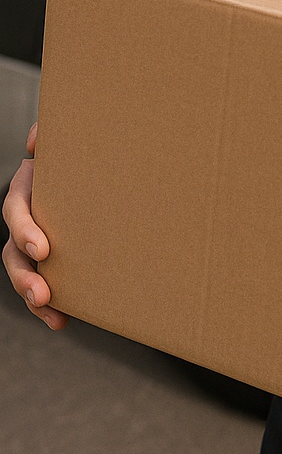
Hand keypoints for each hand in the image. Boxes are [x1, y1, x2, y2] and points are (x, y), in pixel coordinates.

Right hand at [2, 123, 67, 330]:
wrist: (95, 167)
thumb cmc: (79, 150)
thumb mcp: (67, 136)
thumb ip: (49, 134)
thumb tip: (35, 142)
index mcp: (26, 190)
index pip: (16, 211)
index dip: (25, 231)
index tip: (43, 250)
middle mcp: (25, 220)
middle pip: (14, 253)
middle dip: (25, 276)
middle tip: (42, 293)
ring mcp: (35, 243)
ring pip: (24, 274)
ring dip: (34, 296)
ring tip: (51, 312)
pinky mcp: (54, 259)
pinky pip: (46, 285)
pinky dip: (52, 305)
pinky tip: (63, 319)